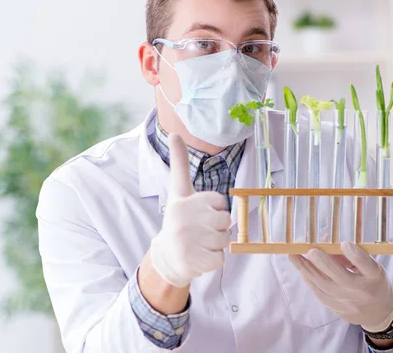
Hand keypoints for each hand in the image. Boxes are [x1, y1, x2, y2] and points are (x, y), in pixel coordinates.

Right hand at [149, 134, 230, 287]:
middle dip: (216, 227)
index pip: (219, 201)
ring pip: (225, 239)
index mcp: (183, 201)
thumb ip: (179, 163)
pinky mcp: (197, 260)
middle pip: (225, 220)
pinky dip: (214, 260)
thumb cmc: (179, 220)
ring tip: (198, 244)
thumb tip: (174, 133)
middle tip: (199, 232)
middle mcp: (184, 219)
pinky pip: (222, 257)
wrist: (167, 256)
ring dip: (216, 244)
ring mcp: (189, 241)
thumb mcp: (178, 191)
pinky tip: (199, 257)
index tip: (198, 214)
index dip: (213, 209)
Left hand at [289, 241, 392, 331]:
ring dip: (307, 269)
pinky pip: (319, 293)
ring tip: (293, 256)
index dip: (356, 256)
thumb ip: (350, 255)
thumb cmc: (372, 281)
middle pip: (342, 278)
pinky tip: (300, 268)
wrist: (380, 312)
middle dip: (325, 263)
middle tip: (312, 251)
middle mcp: (363, 291)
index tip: (345, 244)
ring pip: (324, 286)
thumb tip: (322, 240)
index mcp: (375, 276)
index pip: (367, 266)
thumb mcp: (370, 266)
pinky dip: (308, 279)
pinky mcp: (338, 310)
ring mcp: (349, 303)